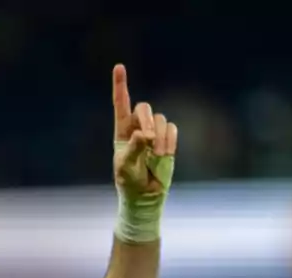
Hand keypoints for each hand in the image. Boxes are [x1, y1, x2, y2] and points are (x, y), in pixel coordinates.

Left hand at [112, 64, 177, 200]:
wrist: (145, 195)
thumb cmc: (129, 182)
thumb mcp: (125, 167)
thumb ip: (133, 148)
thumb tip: (144, 134)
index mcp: (122, 130)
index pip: (120, 103)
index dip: (120, 85)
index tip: (119, 66)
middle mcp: (138, 127)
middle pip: (144, 108)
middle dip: (147, 121)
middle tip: (148, 141)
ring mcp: (154, 133)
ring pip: (161, 120)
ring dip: (159, 138)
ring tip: (156, 157)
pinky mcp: (168, 140)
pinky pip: (172, 130)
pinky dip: (169, 142)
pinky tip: (163, 156)